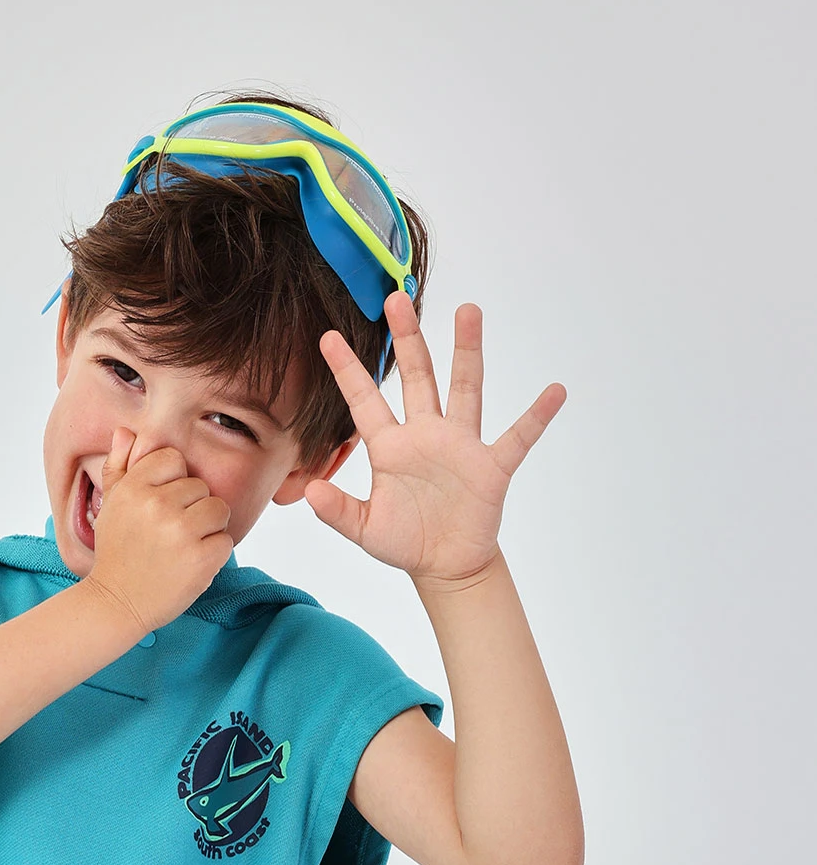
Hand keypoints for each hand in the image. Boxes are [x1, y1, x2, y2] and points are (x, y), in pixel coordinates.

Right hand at [85, 429, 232, 634]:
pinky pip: (225, 541)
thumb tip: (126, 431)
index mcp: (135, 486)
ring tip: (184, 546)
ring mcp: (181, 532)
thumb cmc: (117, 552)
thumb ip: (119, 466)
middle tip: (169, 534)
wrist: (116, 603)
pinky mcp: (200, 558)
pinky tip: (191, 564)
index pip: (174, 460)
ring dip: (208, 529)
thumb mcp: (111, 505)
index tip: (159, 507)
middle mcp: (157, 504)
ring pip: (218, 510)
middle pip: (200, 487)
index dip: (172, 483)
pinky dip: (214, 555)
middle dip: (191, 509)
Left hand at [308, 295, 565, 587]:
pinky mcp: (491, 467)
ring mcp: (461, 447)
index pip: (365, 401)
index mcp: (391, 448)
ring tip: (469, 311)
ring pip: (465, 389)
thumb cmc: (405, 543)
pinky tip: (555, 392)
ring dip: (467, 352)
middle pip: (417, 377)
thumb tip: (310, 492)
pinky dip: (537, 417)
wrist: (446, 566)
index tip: (328, 336)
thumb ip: (338, 512)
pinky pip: (518, 437)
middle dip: (408, 339)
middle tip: (397, 299)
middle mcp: (426, 435)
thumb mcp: (366, 530)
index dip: (347, 371)